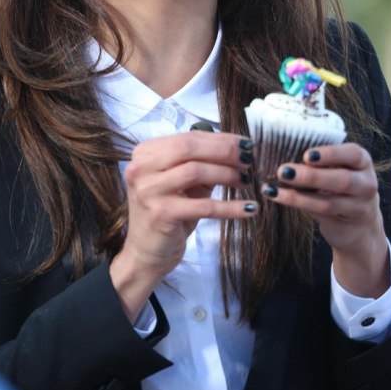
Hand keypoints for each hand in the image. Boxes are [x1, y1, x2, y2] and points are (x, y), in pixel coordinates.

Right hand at [110, 132, 257, 321]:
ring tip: (246, 180)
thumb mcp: (183, 183)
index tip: (245, 143)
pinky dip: (230, 206)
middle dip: (224, 150)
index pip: (188, 137)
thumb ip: (202, 163)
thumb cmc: (168, 211)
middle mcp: (141, 168)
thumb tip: (237, 148)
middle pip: (189, 148)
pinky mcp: (161, 214)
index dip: (220, 139)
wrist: (146, 251)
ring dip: (227, 174)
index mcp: (145, 153)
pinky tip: (249, 208)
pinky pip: (204, 206)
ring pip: (195, 171)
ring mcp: (148, 190)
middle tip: (249, 158)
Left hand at [263, 144, 390, 297]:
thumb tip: (281, 149)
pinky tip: (279, 198)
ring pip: (328, 202)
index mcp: (362, 162)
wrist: (359, 224)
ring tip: (273, 190)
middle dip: (311, 176)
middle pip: (343, 180)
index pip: (353, 154)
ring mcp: (358, 207)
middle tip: (283, 171)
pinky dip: (298, 205)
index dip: (331, 154)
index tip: (307, 155)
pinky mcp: (345, 224)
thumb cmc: (340, 185)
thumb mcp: (339, 167)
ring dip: (297, 196)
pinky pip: (320, 214)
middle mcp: (366, 184)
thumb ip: (319, 160)